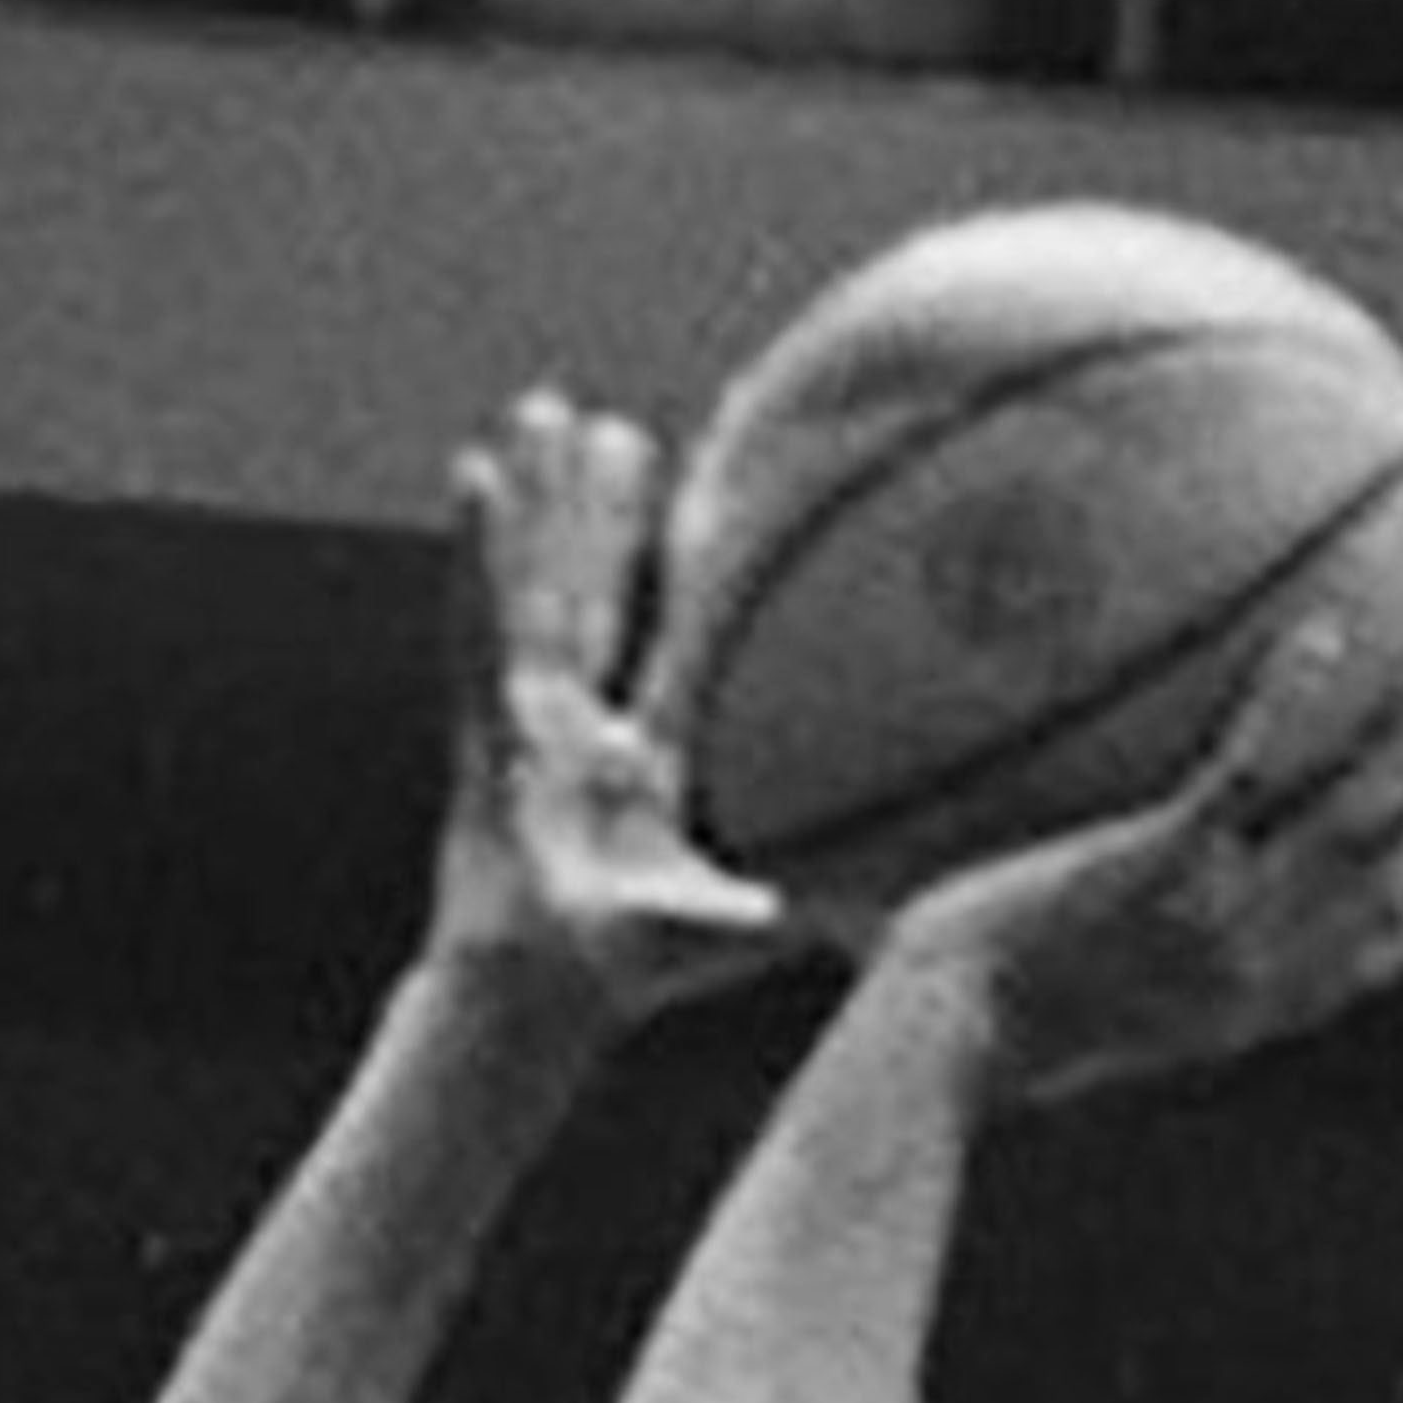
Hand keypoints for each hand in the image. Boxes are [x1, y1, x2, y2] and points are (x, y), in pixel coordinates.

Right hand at [427, 395, 810, 1020]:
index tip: (706, 494)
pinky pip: (483, 614)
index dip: (686, 567)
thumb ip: (824, 899)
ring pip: (538, 580)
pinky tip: (475, 478)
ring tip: (538, 408)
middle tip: (604, 423)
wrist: (541, 994)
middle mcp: (585, 720)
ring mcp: (529, 717)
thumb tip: (927, 900)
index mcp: (651, 748)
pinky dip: (477, 552)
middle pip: (595, 588)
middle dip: (597, 509)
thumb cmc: (635, 968)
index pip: (675, 633)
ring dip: (541, 499)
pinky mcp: (482, 723)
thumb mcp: (744, 917)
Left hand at [875, 611, 1402, 1110]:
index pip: (1349, 975)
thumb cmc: (973, 1032)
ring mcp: (1213, 918)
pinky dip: (1293, 701)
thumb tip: (1110, 972)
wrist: (940, 1039)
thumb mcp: (1060, 1034)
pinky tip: (1321, 637)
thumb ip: (1115, 1005)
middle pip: (1382, 888)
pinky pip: (1247, 768)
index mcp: (1232, 1017)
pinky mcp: (1163, 864)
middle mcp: (1248, 974)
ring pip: (1348, 826)